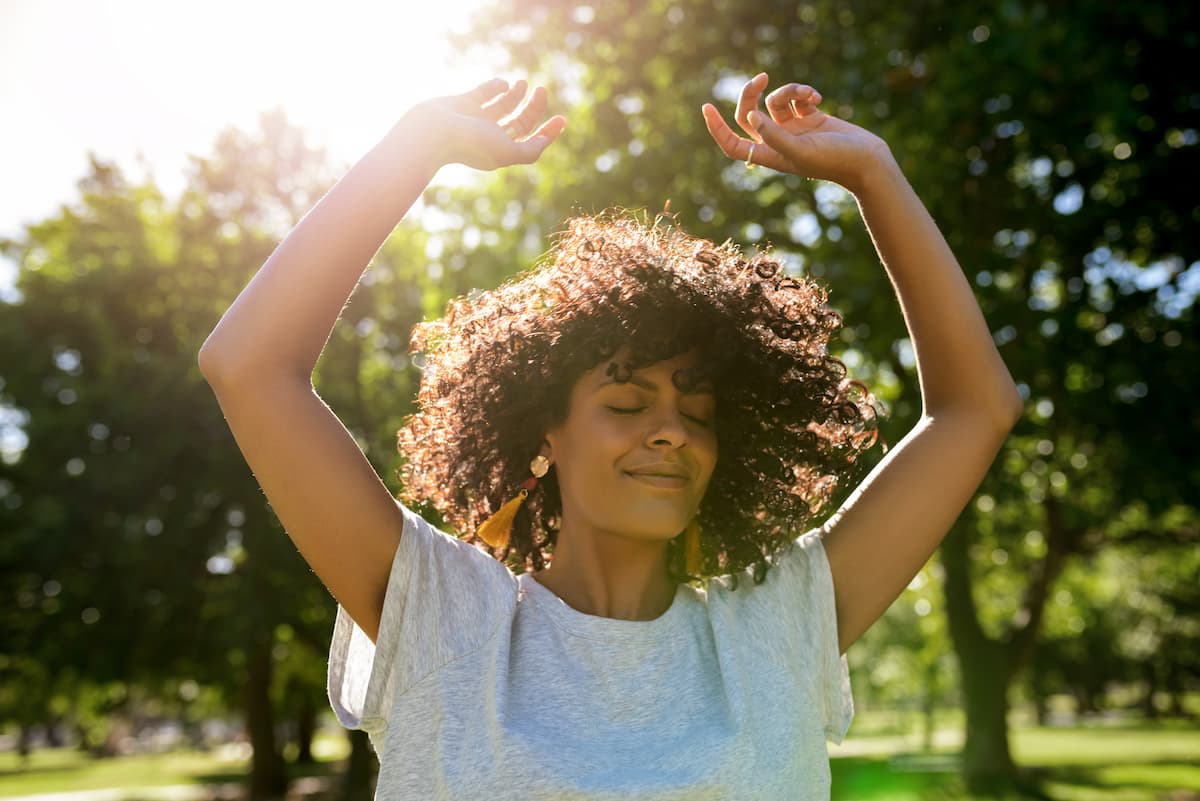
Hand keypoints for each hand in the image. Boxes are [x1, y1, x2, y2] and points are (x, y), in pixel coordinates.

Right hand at [401, 78, 566, 170]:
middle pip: (519, 121)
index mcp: (500, 151)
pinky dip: (495, 86)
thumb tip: (543, 141)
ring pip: (503, 105)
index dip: (547, 132)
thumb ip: (529, 151)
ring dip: (515, 94)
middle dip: (533, 107)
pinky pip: (484, 92)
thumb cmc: (470, 143)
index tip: (562, 118)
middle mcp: (489, 136)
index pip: (529, 141)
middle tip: (541, 90)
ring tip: (522, 84)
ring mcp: (476, 120)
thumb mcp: (507, 152)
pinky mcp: (463, 104)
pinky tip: (502, 84)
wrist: (431, 132)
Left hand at [701, 73, 891, 192]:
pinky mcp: (809, 116)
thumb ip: (774, 136)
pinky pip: (796, 97)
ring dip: (790, 91)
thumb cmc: (834, 161)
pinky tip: (819, 99)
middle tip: (761, 78)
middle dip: (752, 94)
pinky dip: (805, 93)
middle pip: (749, 114)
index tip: (706, 107)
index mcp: (769, 155)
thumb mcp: (801, 151)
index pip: (733, 144)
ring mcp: (792, 128)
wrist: (866, 159)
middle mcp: (777, 141)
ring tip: (808, 95)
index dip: (717, 129)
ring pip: (776, 101)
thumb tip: (751, 116)